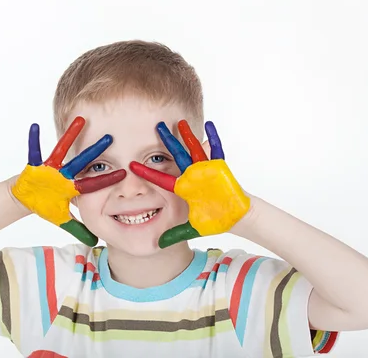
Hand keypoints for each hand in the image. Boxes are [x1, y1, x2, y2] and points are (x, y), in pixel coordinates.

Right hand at [12, 116, 125, 245]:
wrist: (25, 198)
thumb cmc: (45, 205)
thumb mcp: (62, 220)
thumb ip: (79, 230)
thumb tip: (96, 242)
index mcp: (72, 187)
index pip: (93, 183)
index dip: (108, 178)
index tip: (125, 172)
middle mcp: (64, 174)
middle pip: (83, 161)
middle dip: (95, 150)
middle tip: (110, 138)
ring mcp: (50, 168)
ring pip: (62, 149)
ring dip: (70, 135)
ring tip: (80, 120)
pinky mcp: (35, 165)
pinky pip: (34, 151)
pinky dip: (33, 140)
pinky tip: (35, 127)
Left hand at [129, 120, 249, 247]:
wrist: (235, 217)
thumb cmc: (215, 220)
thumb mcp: (192, 228)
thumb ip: (175, 235)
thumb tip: (159, 244)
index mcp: (183, 188)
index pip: (160, 178)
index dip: (146, 172)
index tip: (131, 165)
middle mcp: (191, 175)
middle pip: (175, 155)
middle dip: (167, 141)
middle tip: (156, 126)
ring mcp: (205, 170)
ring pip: (193, 149)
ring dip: (187, 136)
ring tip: (180, 122)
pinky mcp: (219, 168)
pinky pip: (216, 151)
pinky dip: (213, 139)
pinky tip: (209, 127)